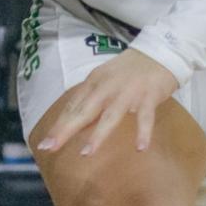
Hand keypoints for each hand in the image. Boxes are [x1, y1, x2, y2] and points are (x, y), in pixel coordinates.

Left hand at [36, 48, 178, 156]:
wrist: (160, 53)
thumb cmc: (129, 72)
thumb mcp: (105, 81)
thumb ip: (91, 102)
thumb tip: (76, 126)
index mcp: (95, 82)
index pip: (73, 106)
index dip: (59, 125)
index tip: (45, 144)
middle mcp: (108, 87)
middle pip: (85, 111)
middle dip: (67, 129)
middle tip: (51, 147)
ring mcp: (128, 92)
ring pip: (111, 115)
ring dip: (98, 134)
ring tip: (86, 153)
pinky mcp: (149, 96)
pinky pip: (145, 117)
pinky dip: (143, 132)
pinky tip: (140, 148)